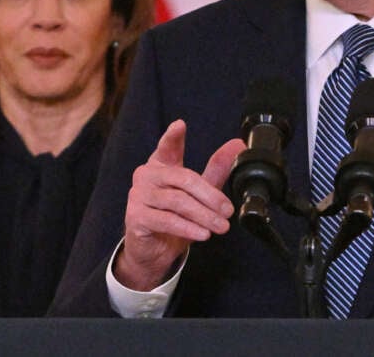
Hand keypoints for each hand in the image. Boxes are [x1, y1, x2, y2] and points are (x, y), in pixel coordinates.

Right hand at [114, 119, 245, 290]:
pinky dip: (188, 228)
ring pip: (178, 202)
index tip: (180, 125)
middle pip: (184, 179)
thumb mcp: (199, 193)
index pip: (166, 147)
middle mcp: (146, 176)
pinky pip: (167, 220)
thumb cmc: (176, 216)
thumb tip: (238, 145)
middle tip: (228, 211)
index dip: (172, 137)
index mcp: (161, 165)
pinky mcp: (135, 217)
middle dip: (210, 196)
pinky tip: (203, 234)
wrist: (154, 250)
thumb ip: (216, 169)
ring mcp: (138, 196)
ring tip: (221, 226)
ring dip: (204, 216)